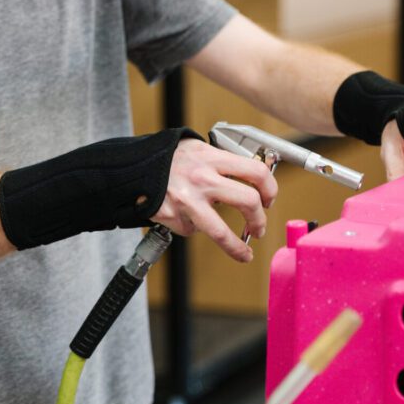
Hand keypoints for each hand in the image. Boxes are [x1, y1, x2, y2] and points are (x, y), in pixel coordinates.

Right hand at [150, 138, 277, 261]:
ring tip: (244, 253)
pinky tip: (187, 216)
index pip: (255, 172)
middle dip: (259, 220)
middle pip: (247, 202)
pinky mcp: (174, 218)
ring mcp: (187, 202)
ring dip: (237, 247)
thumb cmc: (168, 158)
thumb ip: (223, 162)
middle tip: (259, 227)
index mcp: (212, 159)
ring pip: (221, 233)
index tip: (269, 199)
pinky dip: (194, 227)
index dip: (270, 188)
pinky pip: (193, 229)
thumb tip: (251, 178)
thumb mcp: (198, 150)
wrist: (133, 167)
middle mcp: (202, 179)